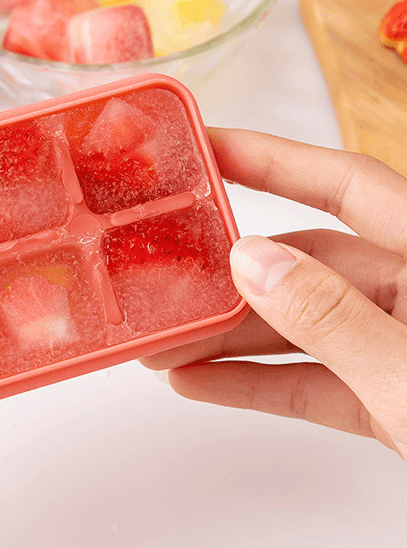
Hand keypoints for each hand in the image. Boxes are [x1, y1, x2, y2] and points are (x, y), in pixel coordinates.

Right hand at [141, 128, 406, 459]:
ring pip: (300, 328)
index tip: (209, 146)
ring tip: (167, 343)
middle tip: (165, 278)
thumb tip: (255, 263)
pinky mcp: (392, 401)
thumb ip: (335, 318)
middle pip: (306, 264)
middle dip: (230, 276)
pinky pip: (313, 383)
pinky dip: (258, 385)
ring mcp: (403, 350)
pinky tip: (205, 383)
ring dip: (230, 339)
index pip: (347, 184)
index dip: (274, 158)